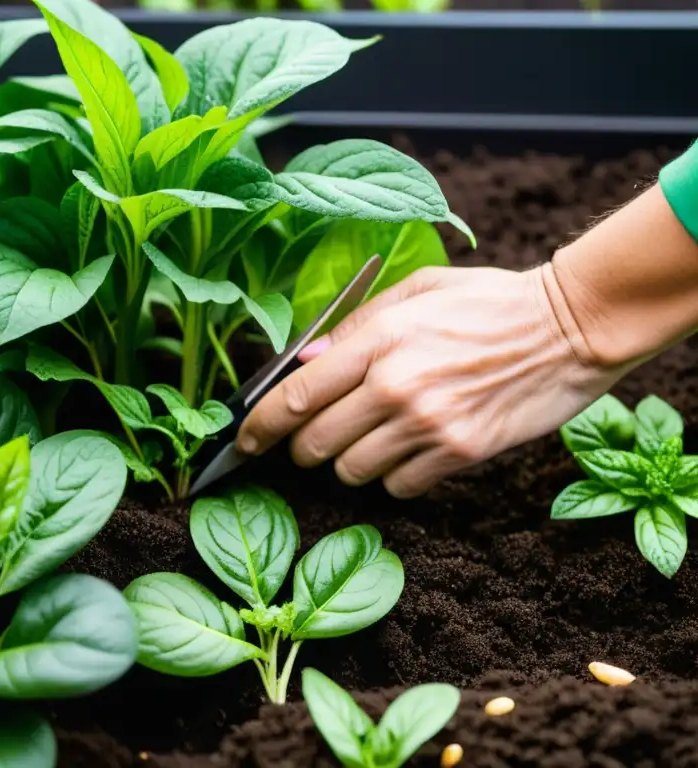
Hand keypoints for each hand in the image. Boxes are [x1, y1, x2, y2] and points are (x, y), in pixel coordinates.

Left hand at [236, 264, 626, 497]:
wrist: (567, 326)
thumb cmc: (486, 301)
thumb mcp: (414, 292)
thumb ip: (352, 327)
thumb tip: (302, 361)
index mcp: (376, 339)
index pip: (294, 397)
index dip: (258, 427)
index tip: (243, 442)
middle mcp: (393, 385)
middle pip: (314, 444)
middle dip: (303, 449)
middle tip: (313, 440)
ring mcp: (427, 423)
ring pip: (352, 472)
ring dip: (349, 464)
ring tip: (371, 440)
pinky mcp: (459, 452)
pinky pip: (398, 487)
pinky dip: (393, 478)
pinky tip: (409, 452)